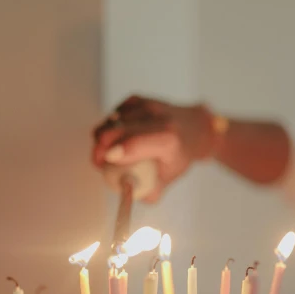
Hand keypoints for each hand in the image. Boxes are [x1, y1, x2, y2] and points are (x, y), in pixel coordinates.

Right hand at [92, 95, 215, 202]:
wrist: (195, 129)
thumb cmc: (180, 156)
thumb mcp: (170, 177)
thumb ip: (151, 190)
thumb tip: (128, 193)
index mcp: (170, 139)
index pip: (136, 143)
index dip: (115, 152)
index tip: (102, 164)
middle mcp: (158, 118)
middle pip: (116, 130)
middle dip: (100, 148)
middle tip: (99, 163)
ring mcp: (147, 105)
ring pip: (110, 122)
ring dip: (103, 139)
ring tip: (110, 152)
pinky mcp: (137, 99)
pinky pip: (113, 115)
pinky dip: (110, 127)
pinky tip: (120, 136)